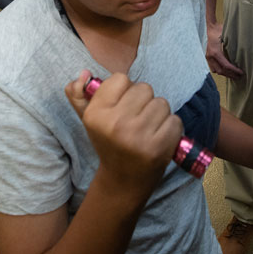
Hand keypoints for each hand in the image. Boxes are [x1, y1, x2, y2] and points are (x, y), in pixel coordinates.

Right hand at [64, 71, 181, 196]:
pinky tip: (159, 138)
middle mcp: (115, 124)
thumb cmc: (108, 143)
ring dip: (158, 114)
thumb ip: (78, 94)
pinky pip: (174, 120)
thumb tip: (84, 73)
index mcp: (96, 114)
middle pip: (144, 88)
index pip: (121, 79)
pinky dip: (171, 128)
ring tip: (147, 130)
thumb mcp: (88, 120)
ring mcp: (138, 136)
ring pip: (162, 103)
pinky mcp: (158, 147)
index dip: (125, 91)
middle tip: (136, 120)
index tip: (121, 106)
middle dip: (144, 102)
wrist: (123, 180)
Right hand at [205, 21, 242, 78]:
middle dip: (231, 75)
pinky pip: (213, 67)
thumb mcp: (226, 35)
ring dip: (225, 74)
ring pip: (216, 71)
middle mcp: (210, 57)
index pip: (226, 66)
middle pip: (221, 71)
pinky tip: (226, 70)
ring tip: (233, 75)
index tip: (241, 72)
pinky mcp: (207, 57)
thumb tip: (244, 49)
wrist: (208, 27)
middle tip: (239, 76)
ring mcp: (207, 57)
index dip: (234, 71)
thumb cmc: (218, 30)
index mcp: (215, 52)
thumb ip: (233, 43)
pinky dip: (220, 70)